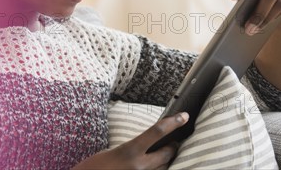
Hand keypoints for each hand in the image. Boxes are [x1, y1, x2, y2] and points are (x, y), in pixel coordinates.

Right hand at [72, 112, 188, 169]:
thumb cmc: (96, 166)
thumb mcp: (114, 151)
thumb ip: (134, 148)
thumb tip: (150, 143)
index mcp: (129, 151)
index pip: (157, 132)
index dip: (173, 122)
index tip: (183, 116)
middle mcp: (139, 166)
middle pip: (167, 153)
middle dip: (173, 146)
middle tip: (174, 140)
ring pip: (165, 167)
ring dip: (167, 160)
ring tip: (165, 153)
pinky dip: (159, 169)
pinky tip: (156, 164)